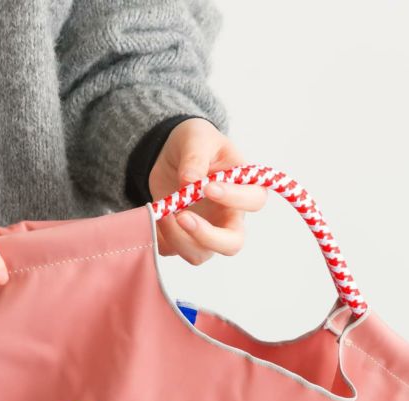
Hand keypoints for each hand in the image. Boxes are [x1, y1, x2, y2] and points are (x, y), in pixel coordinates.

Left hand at [147, 118, 266, 264]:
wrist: (173, 155)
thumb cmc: (196, 144)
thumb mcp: (197, 138)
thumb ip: (196, 156)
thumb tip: (189, 180)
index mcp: (243, 189)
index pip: (253, 201)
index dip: (234, 199)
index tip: (208, 187)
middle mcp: (229, 218)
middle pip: (232, 244)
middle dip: (207, 236)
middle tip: (182, 216)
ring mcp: (207, 233)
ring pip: (199, 254)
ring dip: (178, 239)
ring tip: (162, 211)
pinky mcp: (183, 238)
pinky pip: (172, 250)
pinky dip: (160, 238)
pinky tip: (155, 215)